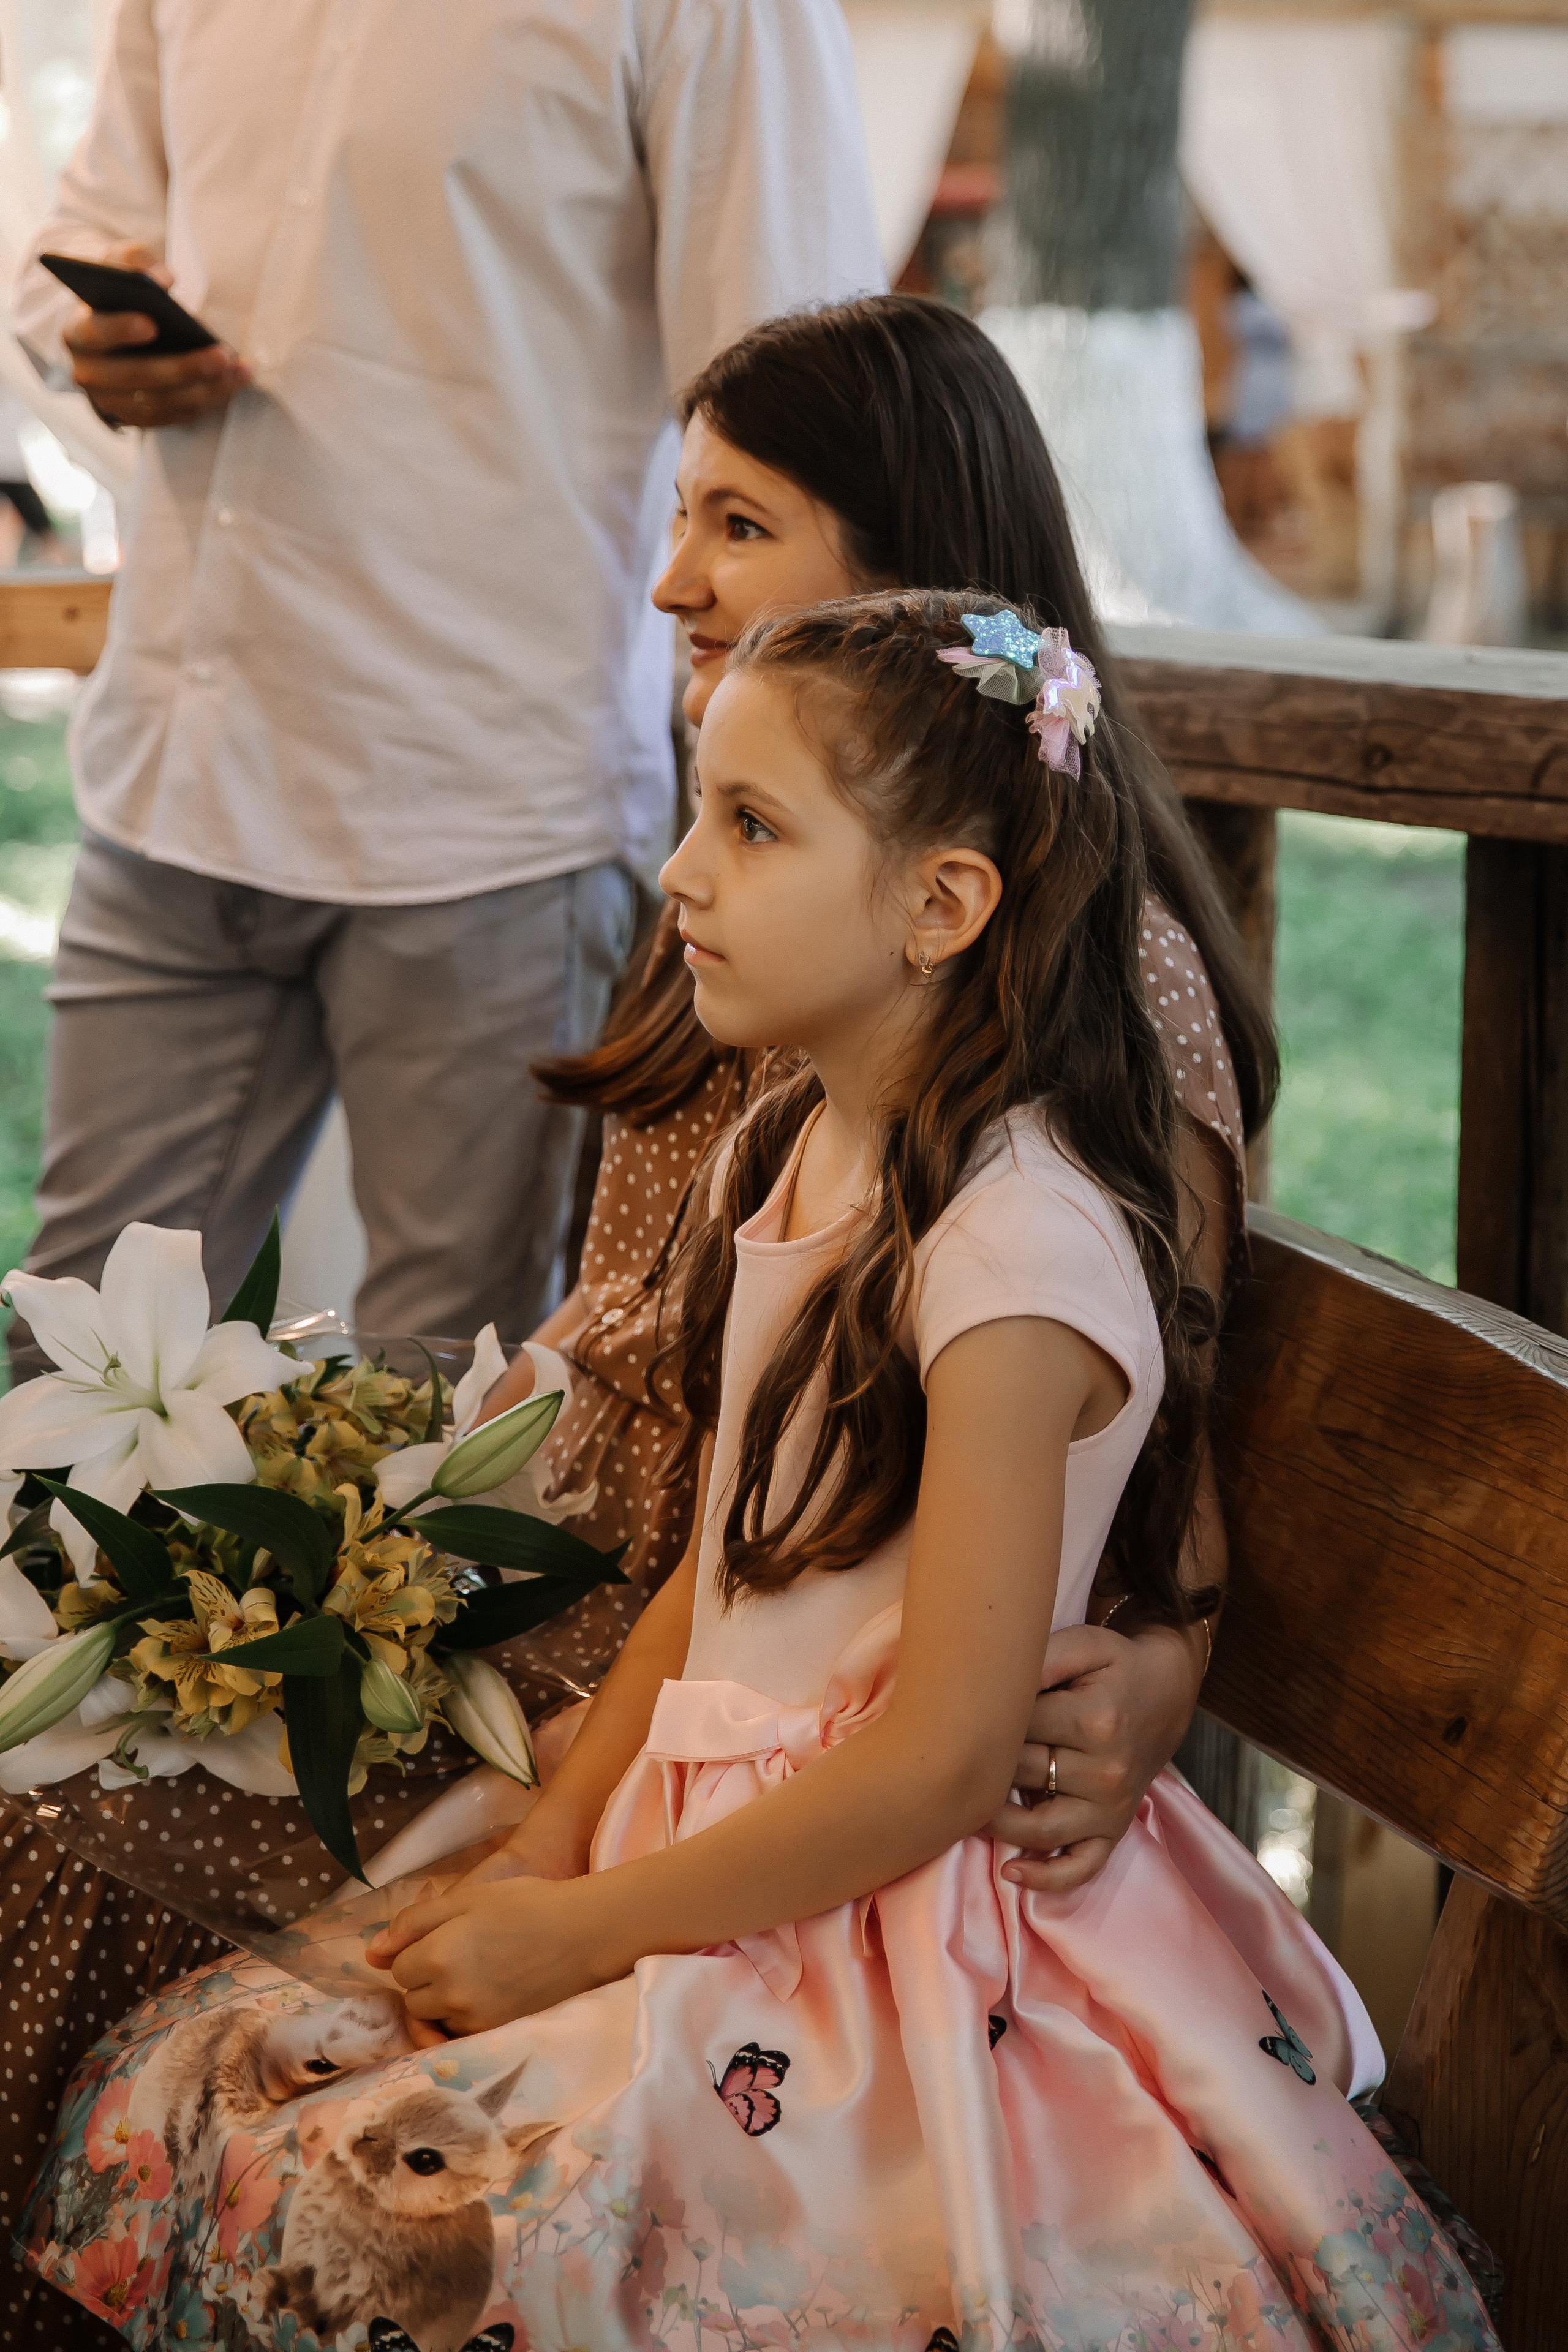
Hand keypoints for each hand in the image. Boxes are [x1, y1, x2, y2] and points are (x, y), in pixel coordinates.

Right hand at [63, 242, 249, 428]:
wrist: (111, 332)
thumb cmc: (118, 295)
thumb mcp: (117, 266)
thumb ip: (134, 261)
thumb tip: (163, 278)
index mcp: (78, 332)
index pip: (95, 332)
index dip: (121, 329)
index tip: (152, 323)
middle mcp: (89, 372)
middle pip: (137, 376)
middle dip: (183, 367)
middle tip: (222, 356)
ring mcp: (112, 401)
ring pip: (161, 400)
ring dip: (205, 389)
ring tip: (240, 372)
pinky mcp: (135, 418)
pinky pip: (171, 416)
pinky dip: (202, 403)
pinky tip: (230, 387)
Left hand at [364, 1790, 595, 2040]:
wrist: (583, 1934)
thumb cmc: (526, 1905)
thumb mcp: (467, 1898)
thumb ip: (414, 1922)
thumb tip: (372, 1952)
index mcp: (438, 1954)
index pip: (399, 1968)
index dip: (417, 1951)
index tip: (445, 1938)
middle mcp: (450, 1995)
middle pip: (413, 1999)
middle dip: (426, 1980)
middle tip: (461, 1955)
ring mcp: (473, 2020)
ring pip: (435, 2020)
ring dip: (443, 2002)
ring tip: (477, 1976)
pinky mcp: (495, 2034)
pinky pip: (460, 2034)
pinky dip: (465, 2018)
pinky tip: (489, 1996)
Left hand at [990, 1620, 1201, 1893]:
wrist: (1166, 1693)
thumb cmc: (1115, 1667)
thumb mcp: (1083, 1645)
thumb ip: (1040, 1659)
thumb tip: (993, 1687)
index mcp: (1095, 1721)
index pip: (1017, 1729)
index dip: (986, 1719)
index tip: (967, 1712)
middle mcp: (1106, 1771)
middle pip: (1022, 1777)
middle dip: (985, 1765)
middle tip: (954, 1755)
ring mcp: (1112, 1808)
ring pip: (1039, 1830)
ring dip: (996, 1824)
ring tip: (965, 1807)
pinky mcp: (1115, 1831)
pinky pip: (1081, 1867)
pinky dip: (1045, 1879)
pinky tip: (1011, 1872)